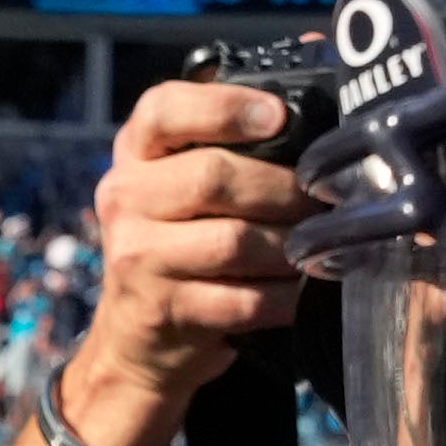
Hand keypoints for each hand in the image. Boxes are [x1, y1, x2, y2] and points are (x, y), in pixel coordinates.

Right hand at [66, 80, 325, 445]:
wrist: (137, 337)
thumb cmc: (179, 243)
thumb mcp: (178, 183)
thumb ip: (222, 144)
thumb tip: (308, 114)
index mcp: (134, 151)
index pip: (164, 110)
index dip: (225, 108)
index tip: (279, 116)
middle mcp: (125, 196)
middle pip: (212, 177)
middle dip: (281, 188)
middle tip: (320, 200)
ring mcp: (137, 256)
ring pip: (233, 241)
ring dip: (289, 246)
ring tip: (316, 246)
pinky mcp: (163, 310)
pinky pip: (242, 300)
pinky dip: (283, 296)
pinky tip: (301, 291)